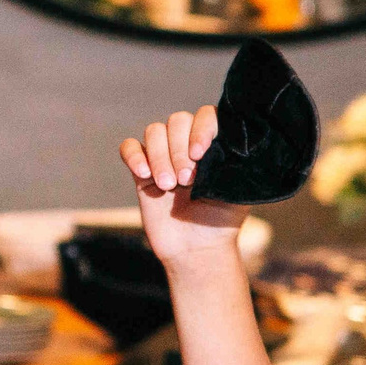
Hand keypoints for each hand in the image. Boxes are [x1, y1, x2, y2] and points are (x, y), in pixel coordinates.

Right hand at [120, 106, 245, 265]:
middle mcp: (189, 145)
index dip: (201, 128)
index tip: (199, 154)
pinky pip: (129, 147)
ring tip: (168, 186)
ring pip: (154, 132)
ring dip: (159, 157)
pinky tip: (144, 176)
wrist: (195, 249)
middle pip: (177, 121)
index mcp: (215, 145)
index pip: (207, 115)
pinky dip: (134, 157)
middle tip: (185, 181)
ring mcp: (164, 156)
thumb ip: (231, 161)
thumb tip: (226, 139)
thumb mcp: (236, 189)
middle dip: (178, 150)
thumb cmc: (221, 221)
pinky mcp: (141, 171)